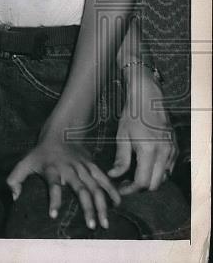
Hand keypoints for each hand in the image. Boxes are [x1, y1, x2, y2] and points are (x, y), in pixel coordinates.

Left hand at [7, 134, 120, 230]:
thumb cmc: (40, 154)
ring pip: (95, 186)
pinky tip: (117, 204)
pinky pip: (104, 179)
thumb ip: (15, 179)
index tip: (53, 215)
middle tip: (91, 226)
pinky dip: (112, 191)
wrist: (58, 133)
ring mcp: (82, 167)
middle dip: (87, 208)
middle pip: (80, 189)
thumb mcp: (24, 163)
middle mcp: (69, 168)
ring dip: (101, 204)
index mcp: (51, 169)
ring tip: (105, 222)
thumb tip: (14, 197)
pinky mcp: (92, 165)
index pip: (52, 185)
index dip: (53, 199)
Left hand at [109, 67, 176, 193]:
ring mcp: (172, 153)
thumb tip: (114, 176)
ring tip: (133, 174)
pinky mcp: (175, 150)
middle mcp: (164, 154)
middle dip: (140, 188)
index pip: (143, 182)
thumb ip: (121, 159)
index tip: (120, 188)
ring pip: (163, 179)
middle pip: (155, 185)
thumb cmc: (132, 116)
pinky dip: (157, 172)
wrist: (149, 100)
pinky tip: (145, 166)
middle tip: (125, 183)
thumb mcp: (122, 136)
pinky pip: (168, 169)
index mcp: (149, 151)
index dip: (130, 189)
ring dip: (150, 181)